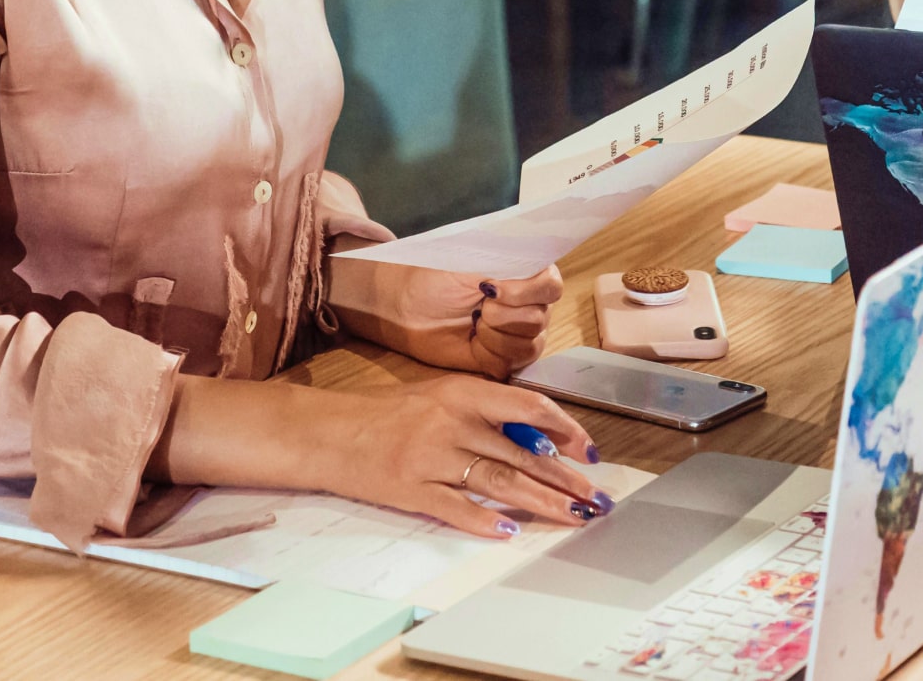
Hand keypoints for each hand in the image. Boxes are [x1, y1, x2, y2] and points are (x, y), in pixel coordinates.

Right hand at [317, 374, 605, 538]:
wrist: (328, 432)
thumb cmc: (386, 413)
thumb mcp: (440, 395)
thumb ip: (484, 411)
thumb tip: (538, 437)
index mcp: (462, 392)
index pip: (528, 407)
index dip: (565, 428)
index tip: (589, 450)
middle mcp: (452, 422)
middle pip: (521, 453)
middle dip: (564, 478)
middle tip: (594, 497)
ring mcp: (431, 458)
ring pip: (499, 481)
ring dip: (540, 500)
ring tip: (570, 515)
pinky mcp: (410, 490)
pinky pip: (455, 508)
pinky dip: (483, 520)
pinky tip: (508, 531)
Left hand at [350, 264, 563, 378]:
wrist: (408, 307)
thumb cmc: (435, 276)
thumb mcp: (468, 258)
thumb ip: (503, 261)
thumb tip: (524, 276)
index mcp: (527, 272)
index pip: (551, 285)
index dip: (526, 292)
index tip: (491, 290)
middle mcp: (531, 303)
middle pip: (540, 319)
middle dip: (503, 317)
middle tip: (477, 309)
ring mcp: (520, 333)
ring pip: (530, 346)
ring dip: (495, 337)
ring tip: (473, 325)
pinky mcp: (505, 358)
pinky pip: (513, 366)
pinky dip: (489, 355)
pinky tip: (473, 344)